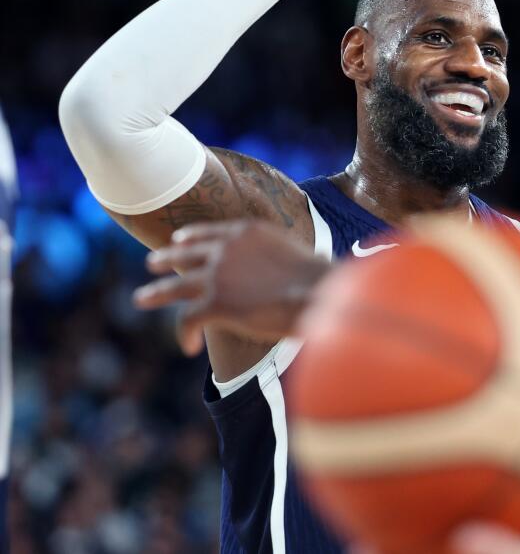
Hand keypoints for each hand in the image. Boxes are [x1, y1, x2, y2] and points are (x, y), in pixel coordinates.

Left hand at [134, 220, 330, 353]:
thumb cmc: (319, 279)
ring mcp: (217, 275)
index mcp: (246, 231)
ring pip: (175, 286)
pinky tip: (188, 347)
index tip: (178, 240)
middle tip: (152, 263)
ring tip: (141, 298)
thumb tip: (291, 266)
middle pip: (185, 254)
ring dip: (156, 293)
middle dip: (166, 258)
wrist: (318, 293)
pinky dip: (184, 334)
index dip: (189, 236)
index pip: (208, 231)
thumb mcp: (296, 252)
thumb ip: (277, 255)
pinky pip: (187, 320)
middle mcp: (226, 249)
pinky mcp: (216, 304)